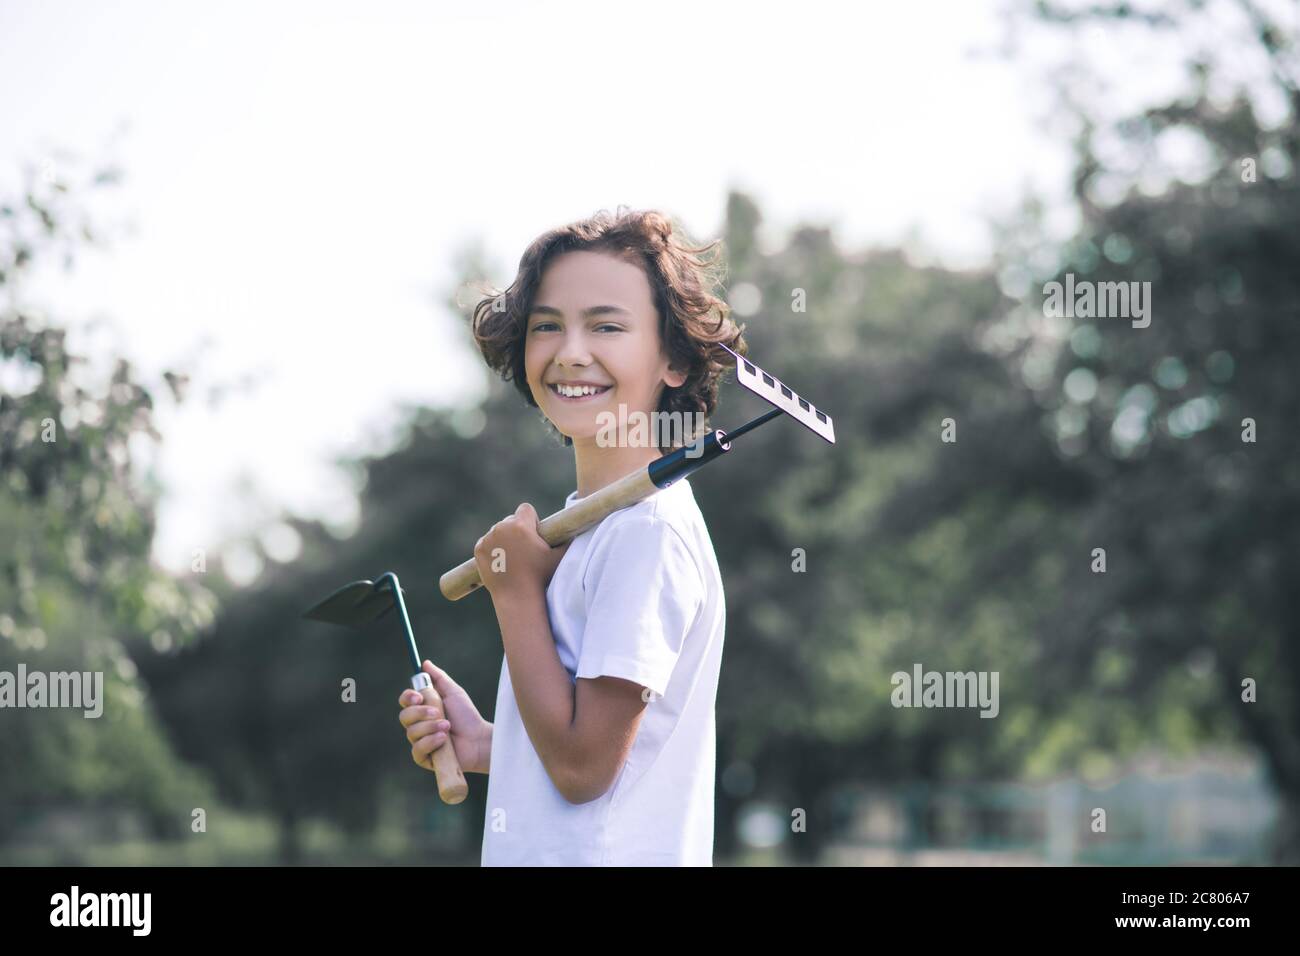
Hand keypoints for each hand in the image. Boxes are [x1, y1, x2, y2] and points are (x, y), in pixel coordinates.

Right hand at [397, 660, 491, 774]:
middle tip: (438, 712)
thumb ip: (439, 678)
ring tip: (448, 726)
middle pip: (404, 716)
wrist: (479, 740)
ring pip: (411, 732)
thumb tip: (425, 663)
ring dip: (430, 727)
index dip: (408, 697)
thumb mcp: (453, 693)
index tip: (419, 696)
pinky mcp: (424, 758)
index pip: (405, 701)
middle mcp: (418, 725)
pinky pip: (417, 750)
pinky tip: (443, 740)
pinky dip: (430, 742)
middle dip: (421, 712)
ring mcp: (420, 742)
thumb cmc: (467, 716)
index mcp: (422, 709)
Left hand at [473, 502, 570, 600]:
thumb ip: (569, 539)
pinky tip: (502, 561)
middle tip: (525, 549)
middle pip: (511, 520)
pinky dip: (492, 549)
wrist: (517, 597)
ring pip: (498, 531)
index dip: (532, 520)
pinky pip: (487, 542)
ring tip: (514, 558)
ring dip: (504, 539)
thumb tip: (579, 528)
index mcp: (521, 525)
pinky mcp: (479, 549)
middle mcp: (502, 528)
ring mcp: (488, 538)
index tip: (535, 533)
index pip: (525, 509)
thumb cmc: (541, 577)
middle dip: (517, 530)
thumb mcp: (559, 557)